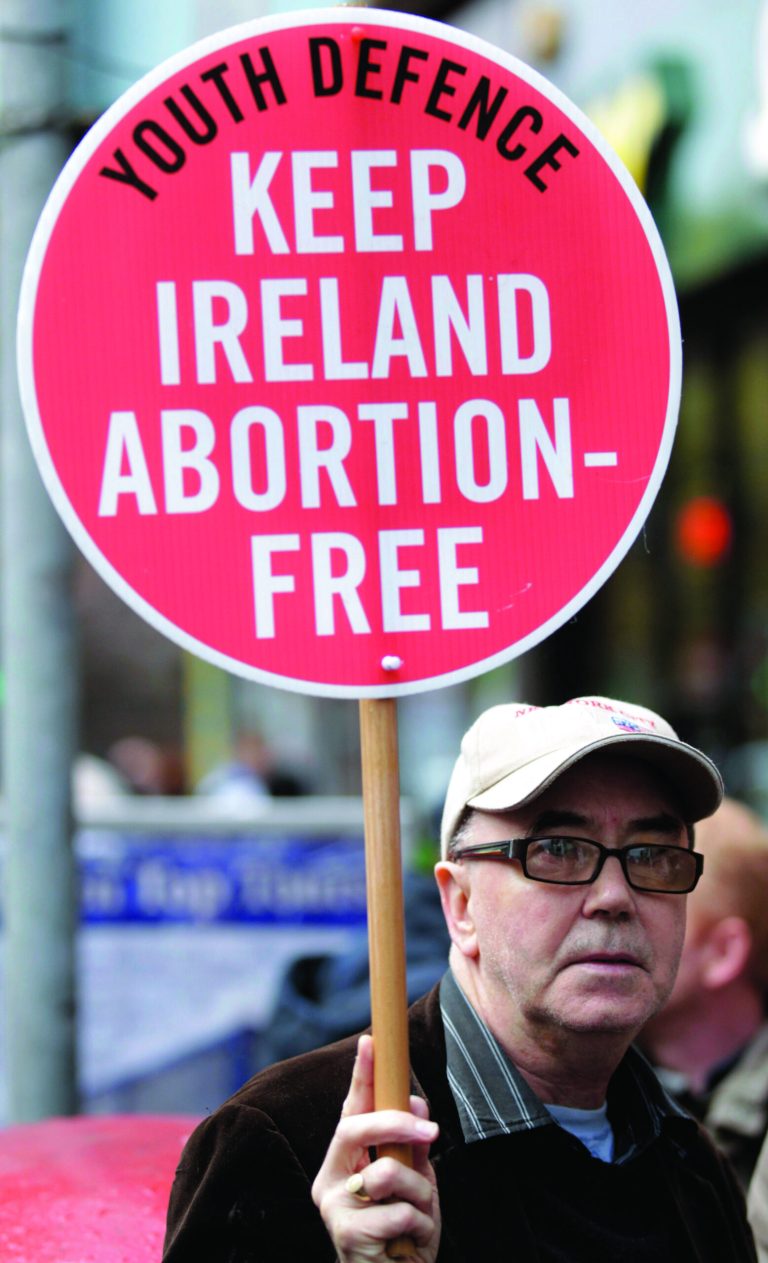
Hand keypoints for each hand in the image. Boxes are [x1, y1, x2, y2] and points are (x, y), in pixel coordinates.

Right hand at [311, 1035, 440, 1262]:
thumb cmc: (403, 1235)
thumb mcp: (415, 1183)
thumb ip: (412, 1147)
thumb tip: (417, 1104)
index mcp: (344, 1163)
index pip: (351, 1110)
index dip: (361, 1076)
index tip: (370, 1041)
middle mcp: (329, 1180)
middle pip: (355, 1127)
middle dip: (397, 1124)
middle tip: (430, 1132)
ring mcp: (333, 1207)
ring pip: (386, 1172)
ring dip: (419, 1194)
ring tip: (418, 1218)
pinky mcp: (345, 1236)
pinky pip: (398, 1211)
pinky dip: (419, 1226)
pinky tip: (410, 1244)